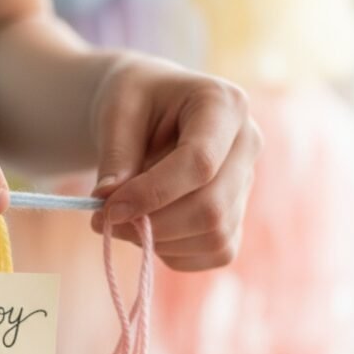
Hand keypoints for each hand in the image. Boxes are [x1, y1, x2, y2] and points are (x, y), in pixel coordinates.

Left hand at [89, 55, 260, 270]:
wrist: (153, 108)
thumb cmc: (136, 101)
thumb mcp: (117, 113)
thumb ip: (115, 156)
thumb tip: (109, 203)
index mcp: (224, 105)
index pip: (200, 162)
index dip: (152, 194)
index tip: (108, 209)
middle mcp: (248, 143)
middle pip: (212, 208)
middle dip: (154, 225)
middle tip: (106, 221)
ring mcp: (247, 182)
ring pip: (215, 236)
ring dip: (161, 240)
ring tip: (126, 219)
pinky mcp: (239, 215)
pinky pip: (215, 252)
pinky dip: (175, 252)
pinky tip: (151, 228)